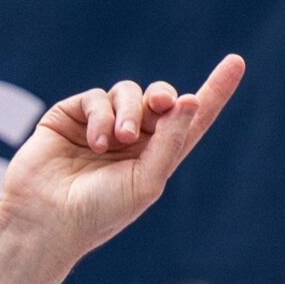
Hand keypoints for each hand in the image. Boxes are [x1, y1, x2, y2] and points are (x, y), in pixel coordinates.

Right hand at [0, 56, 245, 266]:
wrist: (48, 221)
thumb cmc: (100, 213)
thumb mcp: (147, 181)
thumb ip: (171, 140)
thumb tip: (191, 99)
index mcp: (156, 158)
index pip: (191, 120)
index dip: (214, 91)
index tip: (236, 63)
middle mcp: (131, 140)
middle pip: (159, 99)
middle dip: (163, 98)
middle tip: (161, 106)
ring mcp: (100, 125)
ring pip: (127, 93)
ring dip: (128, 111)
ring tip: (118, 140)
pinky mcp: (70, 117)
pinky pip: (95, 98)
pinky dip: (100, 116)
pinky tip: (96, 142)